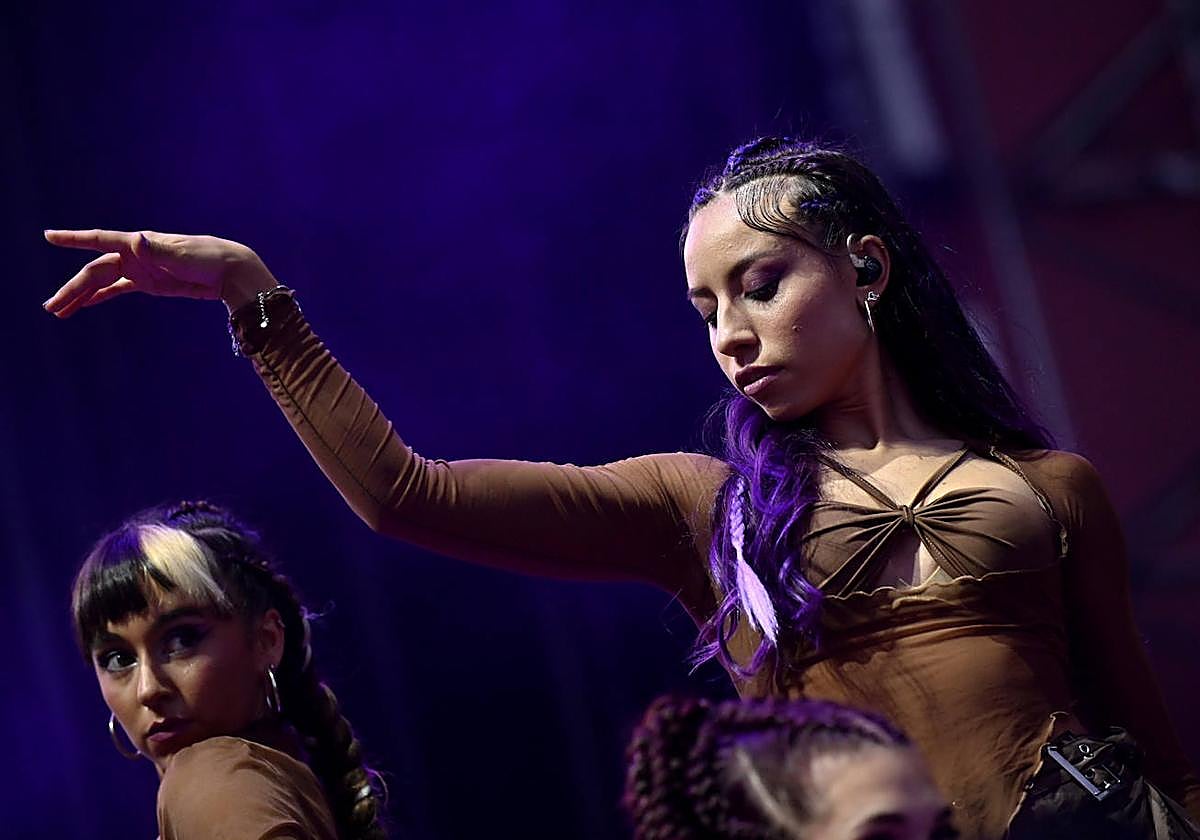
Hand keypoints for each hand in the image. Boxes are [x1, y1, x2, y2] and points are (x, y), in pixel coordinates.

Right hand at [42, 229, 278, 317]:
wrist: (231, 270)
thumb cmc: (209, 258)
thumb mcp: (184, 255)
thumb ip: (158, 250)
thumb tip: (136, 239)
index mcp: (140, 243)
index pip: (100, 240)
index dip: (74, 239)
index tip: (49, 237)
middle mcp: (135, 254)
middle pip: (95, 271)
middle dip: (72, 289)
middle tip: (51, 307)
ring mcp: (141, 269)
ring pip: (103, 283)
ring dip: (82, 295)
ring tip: (60, 310)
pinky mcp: (151, 283)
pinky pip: (119, 289)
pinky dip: (101, 296)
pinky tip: (85, 305)